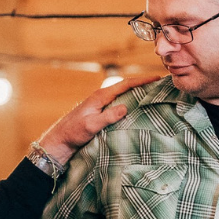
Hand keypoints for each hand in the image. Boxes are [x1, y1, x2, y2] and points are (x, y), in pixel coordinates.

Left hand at [36, 75, 159, 163]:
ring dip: (136, 93)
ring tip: (152, 94)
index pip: (125, 84)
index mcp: (101, 96)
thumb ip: (108, 116)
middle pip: (126, 86)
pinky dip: (129, 102)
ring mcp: (100, 104)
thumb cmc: (74, 132)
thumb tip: (125, 107)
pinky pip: (118, 103)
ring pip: (122, 95)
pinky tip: (135, 108)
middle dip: (142, 84)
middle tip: (159, 84)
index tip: (156, 78)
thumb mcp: (91, 125)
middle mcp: (101, 97)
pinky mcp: (100, 112)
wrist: (60, 140)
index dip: (142, 80)